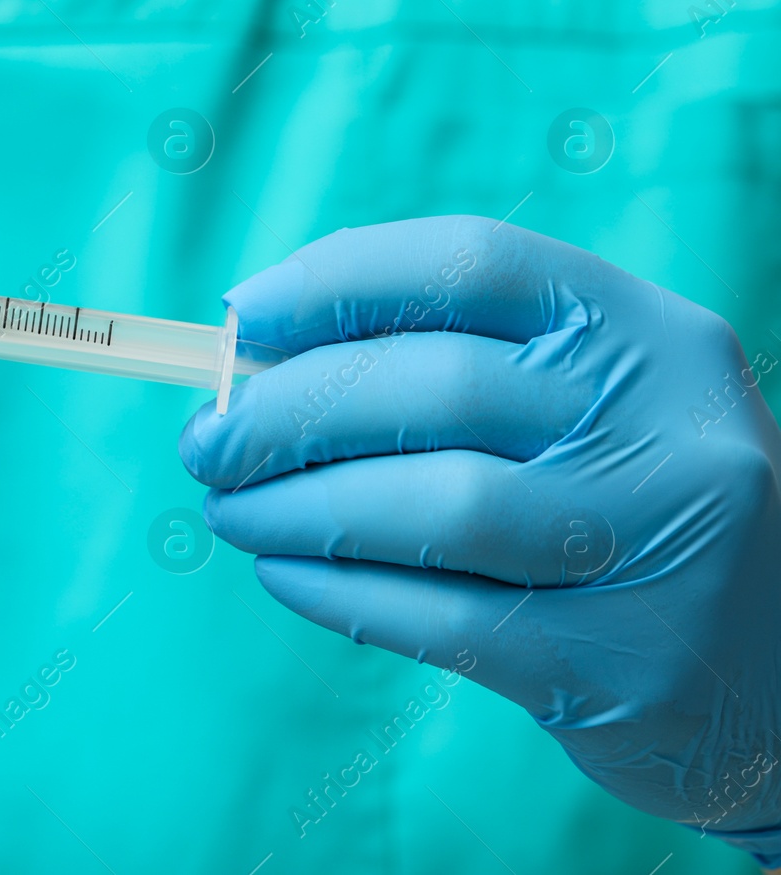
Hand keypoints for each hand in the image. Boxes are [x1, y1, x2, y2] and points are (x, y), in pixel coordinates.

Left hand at [180, 216, 780, 864]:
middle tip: (209, 440)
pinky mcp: (611, 664)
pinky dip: (333, 591)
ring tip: (230, 511)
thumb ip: (456, 363)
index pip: (468, 263)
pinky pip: (434, 618)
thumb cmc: (632, 502)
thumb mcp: (594, 403)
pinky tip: (284, 574)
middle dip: (284, 412)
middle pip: (430, 386)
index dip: (334, 281)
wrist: (777, 669)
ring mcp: (646, 548)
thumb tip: (264, 353)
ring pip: (426, 506)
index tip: (242, 317)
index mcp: (644, 333)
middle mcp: (662, 426)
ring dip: (293, 508)